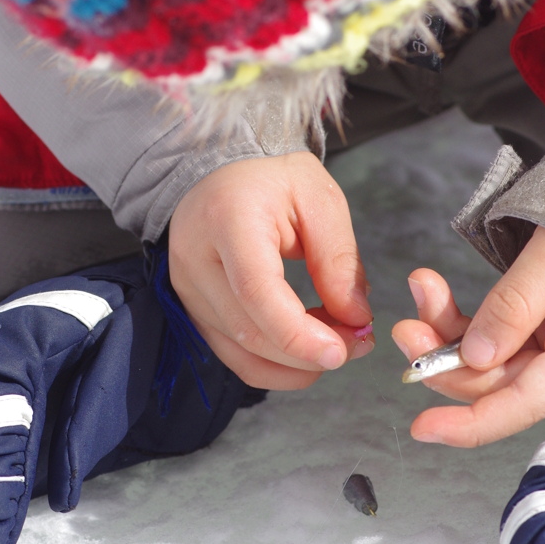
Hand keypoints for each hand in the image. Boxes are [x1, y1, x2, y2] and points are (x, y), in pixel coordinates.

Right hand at [168, 152, 372, 391]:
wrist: (222, 177)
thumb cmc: (273, 182)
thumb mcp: (319, 198)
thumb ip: (338, 258)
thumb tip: (355, 318)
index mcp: (226, 217)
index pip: (256, 290)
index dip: (298, 332)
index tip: (341, 351)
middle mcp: (194, 257)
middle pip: (249, 329)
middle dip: (308, 351)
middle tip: (358, 343)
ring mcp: (186, 289)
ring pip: (241, 351)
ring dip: (296, 362)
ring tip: (339, 341)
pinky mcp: (192, 310)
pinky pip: (233, 356)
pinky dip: (276, 365)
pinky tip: (307, 352)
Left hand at [392, 226, 544, 446]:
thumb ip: (515, 302)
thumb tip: (473, 355)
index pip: (526, 402)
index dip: (471, 423)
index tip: (424, 429)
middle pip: (501, 381)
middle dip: (446, 356)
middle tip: (406, 329)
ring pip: (497, 361)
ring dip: (450, 334)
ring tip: (422, 294)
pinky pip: (506, 343)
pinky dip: (469, 324)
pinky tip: (439, 301)